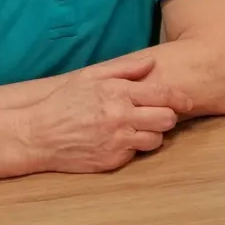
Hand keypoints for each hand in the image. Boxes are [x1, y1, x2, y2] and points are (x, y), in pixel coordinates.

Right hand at [22, 55, 193, 173]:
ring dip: (152, 134)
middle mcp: (121, 117)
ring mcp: (117, 141)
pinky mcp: (111, 161)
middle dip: (168, 117)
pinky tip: (119, 140)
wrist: (37, 134)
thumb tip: (151, 63)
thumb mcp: (92, 76)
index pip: (164, 95)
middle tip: (160, 115)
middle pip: (167, 120)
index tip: (187, 102)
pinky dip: (132, 148)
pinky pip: (135, 155)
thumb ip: (125, 69)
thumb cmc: (64, 102)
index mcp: (119, 93)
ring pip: (155, 140)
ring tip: (139, 128)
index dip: (180, 99)